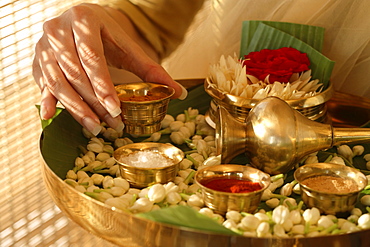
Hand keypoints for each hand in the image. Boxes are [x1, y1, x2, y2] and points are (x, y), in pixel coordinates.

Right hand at [33, 3, 186, 134]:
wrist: (83, 22)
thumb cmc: (108, 35)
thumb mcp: (129, 47)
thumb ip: (152, 69)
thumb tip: (178, 92)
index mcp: (83, 20)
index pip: (93, 58)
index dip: (103, 86)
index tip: (116, 109)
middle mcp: (58, 29)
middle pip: (75, 72)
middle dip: (94, 102)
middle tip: (111, 124)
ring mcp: (44, 45)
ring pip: (57, 81)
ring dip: (75, 108)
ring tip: (94, 127)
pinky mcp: (37, 59)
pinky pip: (42, 83)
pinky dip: (47, 99)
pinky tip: (51, 115)